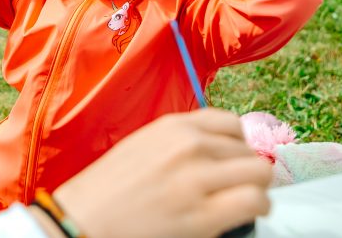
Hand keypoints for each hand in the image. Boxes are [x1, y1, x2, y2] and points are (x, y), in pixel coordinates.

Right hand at [53, 109, 271, 237]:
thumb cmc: (109, 189)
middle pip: (248, 151)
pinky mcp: (203, 214)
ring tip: (240, 203)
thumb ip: (179, 142)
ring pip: (259, 172)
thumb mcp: (143, 146)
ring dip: (256, 190)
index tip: (232, 163)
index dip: (237, 146)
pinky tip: (246, 216)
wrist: (82, 219)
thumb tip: (220, 151)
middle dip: (245, 171)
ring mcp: (196, 179)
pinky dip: (258, 209)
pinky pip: (255, 201)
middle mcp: (188, 146)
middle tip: (232, 190)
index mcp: (172, 126)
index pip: (231, 123)